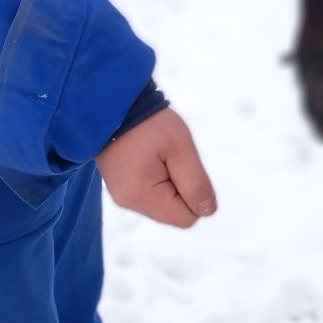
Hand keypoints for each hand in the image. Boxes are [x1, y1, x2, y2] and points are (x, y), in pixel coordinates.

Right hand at [95, 108, 216, 227]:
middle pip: (174, 212)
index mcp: (142, 197)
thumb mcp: (181, 149)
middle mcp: (129, 202)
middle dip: (182, 188)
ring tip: (159, 155)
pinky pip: (151, 192)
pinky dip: (158, 178)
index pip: (186, 218)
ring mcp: (122, 195)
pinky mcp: (121, 186)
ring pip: (164, 202)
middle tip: (171, 158)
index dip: (195, 195)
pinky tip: (151, 156)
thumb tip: (208, 211)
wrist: (114, 104)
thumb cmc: (150, 124)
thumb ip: (196, 183)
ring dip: (171, 182)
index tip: (184, 167)